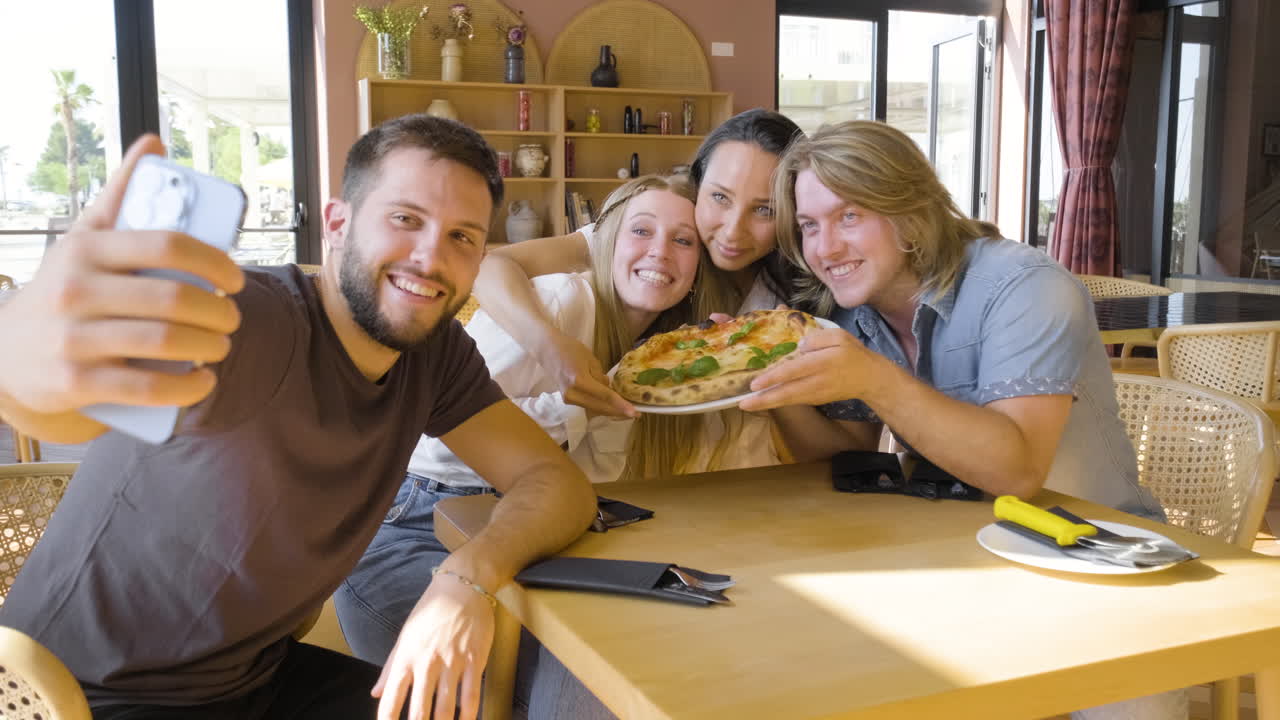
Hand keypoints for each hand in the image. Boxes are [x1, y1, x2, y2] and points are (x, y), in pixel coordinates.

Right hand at [0, 135, 243, 419]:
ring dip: (211, 348)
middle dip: (220, 313)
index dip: (214, 262)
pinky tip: (204, 382)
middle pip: (174, 301)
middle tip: (232, 319)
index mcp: (88, 249)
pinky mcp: (75, 381)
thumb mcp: (85, 238)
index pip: (167, 245)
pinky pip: (145, 387)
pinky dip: (187, 388)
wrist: (6, 350)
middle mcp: (76, 291)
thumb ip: (121, 193)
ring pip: (165, 344)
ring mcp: (74, 338)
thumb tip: (154, 141)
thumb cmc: (65, 286)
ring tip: (221, 346)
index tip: (235, 279)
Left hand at [374, 572, 496, 719]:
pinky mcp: (475, 659)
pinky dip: (469, 714)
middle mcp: (427, 662)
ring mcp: (452, 662)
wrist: (463, 586)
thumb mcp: (406, 635)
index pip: (391, 698)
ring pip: (446, 707)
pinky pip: (471, 694)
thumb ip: (391, 667)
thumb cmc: (431, 610)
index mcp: (406, 657)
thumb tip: (376, 693)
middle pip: (419, 710)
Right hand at [537, 328, 635, 417]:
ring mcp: (568, 398)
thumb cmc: (570, 348)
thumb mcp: (591, 359)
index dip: (621, 405)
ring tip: (626, 410)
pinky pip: (587, 405)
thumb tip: (608, 389)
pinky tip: (611, 405)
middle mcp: (573, 393)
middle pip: (600, 407)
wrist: (547, 349)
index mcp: (579, 380)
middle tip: (635, 414)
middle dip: (618, 411)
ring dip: (610, 410)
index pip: (605, 396)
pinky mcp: (567, 399)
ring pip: (594, 408)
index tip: (634, 412)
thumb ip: (600, 376)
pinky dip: (600, 406)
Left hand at [739, 328, 882, 411]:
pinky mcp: (814, 400)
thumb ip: (817, 337)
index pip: (794, 371)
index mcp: (822, 363)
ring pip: (788, 400)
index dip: (774, 378)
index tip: (755, 383)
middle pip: (787, 393)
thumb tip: (798, 346)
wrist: (869, 379)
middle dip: (764, 400)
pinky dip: (777, 401)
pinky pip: (793, 400)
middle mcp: (816, 382)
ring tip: (746, 405)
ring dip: (766, 403)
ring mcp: (815, 394)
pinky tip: (762, 400)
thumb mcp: (839, 336)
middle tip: (742, 404)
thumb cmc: (852, 353)